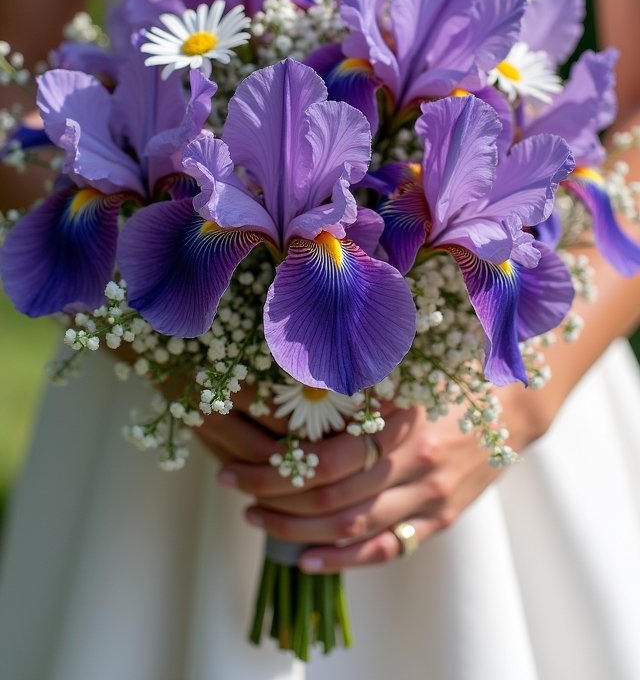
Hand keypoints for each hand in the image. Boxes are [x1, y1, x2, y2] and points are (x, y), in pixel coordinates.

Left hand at [214, 382, 544, 571]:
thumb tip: (291, 379)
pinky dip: (344, 561)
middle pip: (332, 496)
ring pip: (353, 527)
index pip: (327, 457)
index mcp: (403, 419)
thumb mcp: (407, 365)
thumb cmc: (450, 373)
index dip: (276, 465)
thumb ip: (360, 379)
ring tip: (255, 517)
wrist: (515, 404)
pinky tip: (306, 560)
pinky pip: (388, 550)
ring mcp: (430, 496)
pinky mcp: (441, 519)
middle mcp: (417, 462)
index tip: (236, 459)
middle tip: (233, 485)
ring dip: (296, 529)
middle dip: (274, 496)